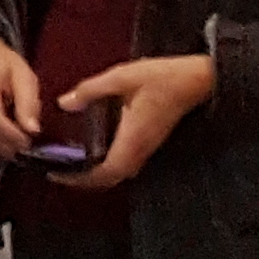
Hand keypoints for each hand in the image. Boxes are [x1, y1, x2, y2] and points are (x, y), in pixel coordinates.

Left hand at [60, 53, 218, 189]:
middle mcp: (141, 149)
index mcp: (132, 138)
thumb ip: (90, 90)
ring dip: (98, 174)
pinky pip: (128, 162)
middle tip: (60, 172)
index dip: (82, 179)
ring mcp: (149, 147)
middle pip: (112, 178)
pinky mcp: (152, 140)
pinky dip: (108, 163)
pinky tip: (94, 150)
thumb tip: (64, 103)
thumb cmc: (163, 78)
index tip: (58, 175)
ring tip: (73, 164)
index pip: (106, 172)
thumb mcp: (121, 77)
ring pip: (121, 172)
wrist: (199, 79)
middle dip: (86, 181)